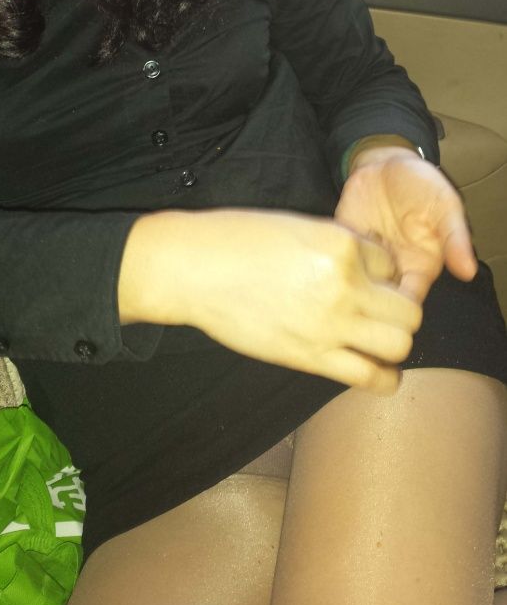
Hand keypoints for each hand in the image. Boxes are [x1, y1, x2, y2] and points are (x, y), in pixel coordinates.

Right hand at [128, 209, 423, 395]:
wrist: (195, 269)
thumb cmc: (237, 240)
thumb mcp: (297, 226)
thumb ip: (336, 246)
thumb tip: (365, 268)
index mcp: (341, 243)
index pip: (391, 263)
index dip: (380, 272)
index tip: (363, 279)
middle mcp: (345, 283)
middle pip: (409, 309)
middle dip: (399, 310)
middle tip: (378, 311)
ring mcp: (331, 323)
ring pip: (400, 344)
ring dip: (394, 342)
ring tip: (377, 340)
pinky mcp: (312, 356)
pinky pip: (371, 377)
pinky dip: (384, 377)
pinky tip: (378, 370)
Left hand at [335, 146, 477, 304]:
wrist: (387, 161)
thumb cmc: (422, 185)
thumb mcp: (444, 206)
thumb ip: (455, 238)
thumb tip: (468, 271)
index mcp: (417, 269)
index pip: (406, 307)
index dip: (396, 314)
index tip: (385, 309)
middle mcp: (389, 270)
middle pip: (374, 304)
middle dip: (364, 306)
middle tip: (356, 292)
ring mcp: (362, 258)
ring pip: (350, 287)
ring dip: (343, 285)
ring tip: (341, 271)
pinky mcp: (340, 243)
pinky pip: (330, 261)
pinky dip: (327, 262)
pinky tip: (328, 255)